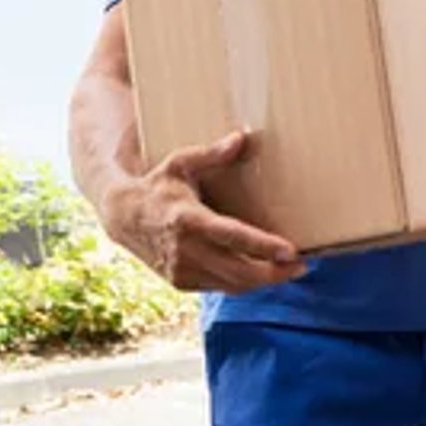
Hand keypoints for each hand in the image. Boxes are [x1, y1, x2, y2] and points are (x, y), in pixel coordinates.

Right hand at [104, 130, 305, 293]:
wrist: (122, 217)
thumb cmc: (157, 185)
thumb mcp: (180, 162)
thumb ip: (211, 153)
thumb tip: (241, 137)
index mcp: (187, 219)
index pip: (232, 237)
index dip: (263, 246)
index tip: (291, 251)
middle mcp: (185, 250)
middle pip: (238, 270)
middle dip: (274, 272)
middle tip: (302, 264)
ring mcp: (182, 270)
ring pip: (232, 284)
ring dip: (263, 281)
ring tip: (291, 270)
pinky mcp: (181, 283)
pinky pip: (220, 287)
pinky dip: (244, 283)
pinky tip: (263, 273)